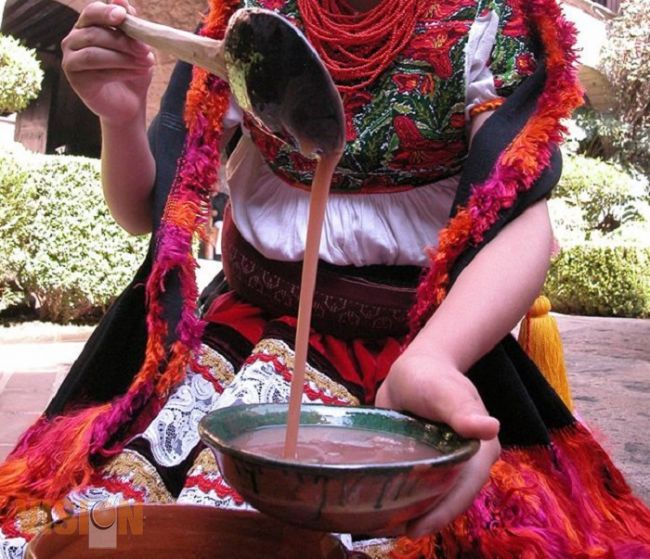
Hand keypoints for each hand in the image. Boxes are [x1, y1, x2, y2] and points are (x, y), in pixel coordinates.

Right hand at [61, 0, 153, 126]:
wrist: (129, 104)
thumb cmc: (131, 71)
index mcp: (86, 26)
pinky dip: (121, 71)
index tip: (124, 16)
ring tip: (147, 63)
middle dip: (124, 41)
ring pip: (95, 53)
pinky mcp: (75, 80)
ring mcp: (70, 60)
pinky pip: (97, 71)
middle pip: (95, 33)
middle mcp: (73, 40)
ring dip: (124, 58)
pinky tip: (138, 73)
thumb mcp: (134, 46)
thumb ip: (129, 24)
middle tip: (146, 50)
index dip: (106, 12)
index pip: (91, 12)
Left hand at [375, 350, 500, 537]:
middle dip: (430, 517)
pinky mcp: (431, 462)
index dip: (443, 511)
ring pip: (438, 495)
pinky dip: (411, 497)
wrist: (416, 367)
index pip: (465, 488)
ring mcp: (450, 463)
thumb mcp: (445, 390)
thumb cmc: (432, 376)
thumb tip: (490, 427)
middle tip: (398, 530)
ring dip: (420, 511)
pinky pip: (425, 485)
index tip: (415, 528)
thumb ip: (462, 409)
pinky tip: (391, 507)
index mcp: (481, 448)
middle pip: (452, 497)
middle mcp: (469, 461)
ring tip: (391, 524)